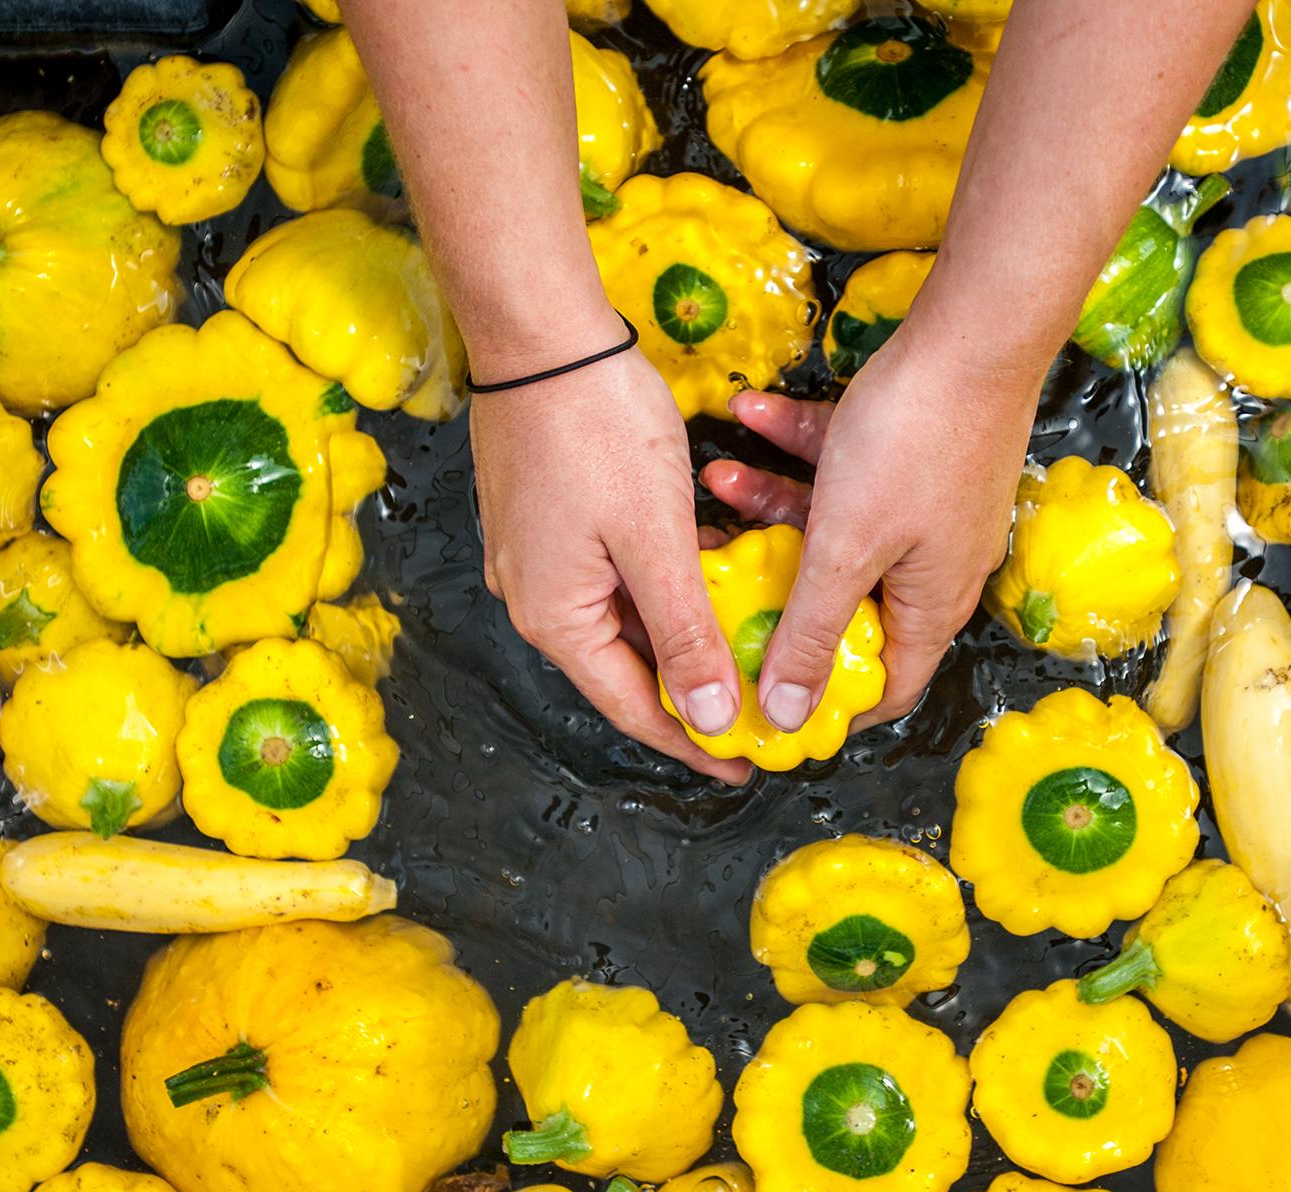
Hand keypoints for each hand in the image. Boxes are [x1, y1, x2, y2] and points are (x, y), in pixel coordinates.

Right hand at [473, 343, 750, 784]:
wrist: (539, 333)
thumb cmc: (596, 427)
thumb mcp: (656, 541)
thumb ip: (685, 634)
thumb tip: (707, 717)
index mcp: (556, 618)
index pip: (633, 707)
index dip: (692, 739)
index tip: (742, 760)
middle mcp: (536, 598)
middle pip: (624, 665)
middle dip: (691, 684)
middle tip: (754, 701)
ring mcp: (536, 557)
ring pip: (622, 615)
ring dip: (681, 626)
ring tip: (744, 635)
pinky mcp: (547, 518)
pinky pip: (613, 573)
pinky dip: (661, 579)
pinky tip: (709, 563)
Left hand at [708, 325, 1036, 731]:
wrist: (972, 329)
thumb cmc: (917, 443)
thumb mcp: (846, 549)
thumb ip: (809, 632)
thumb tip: (784, 715)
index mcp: (931, 604)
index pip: (886, 685)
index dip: (830, 702)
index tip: (768, 702)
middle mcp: (934, 564)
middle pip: (846, 601)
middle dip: (777, 586)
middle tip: (718, 580)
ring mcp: (924, 506)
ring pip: (835, 525)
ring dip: (772, 501)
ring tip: (717, 478)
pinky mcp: (913, 454)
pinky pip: (844, 467)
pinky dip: (800, 447)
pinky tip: (751, 412)